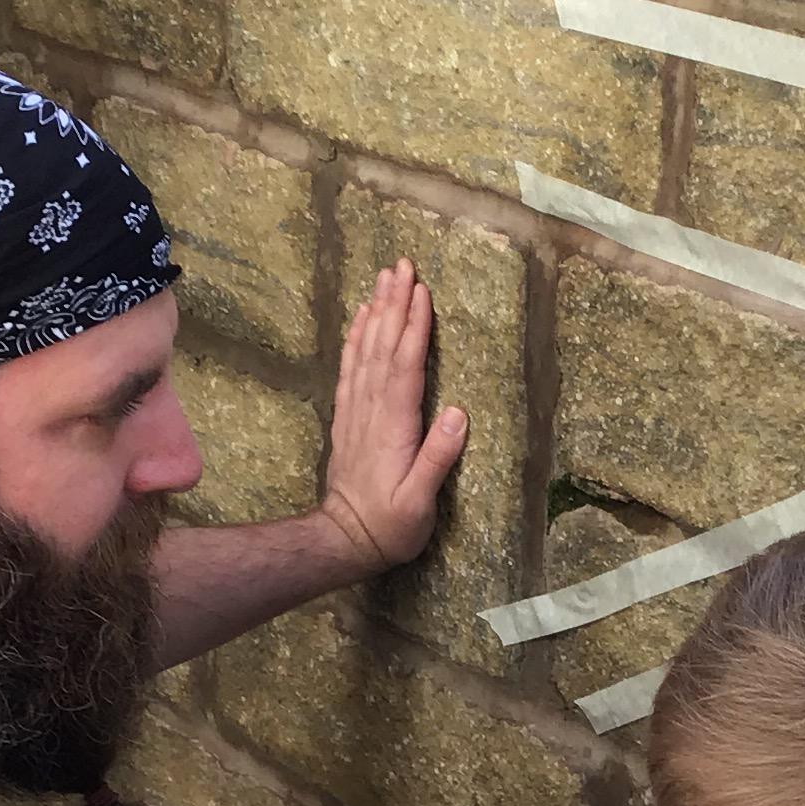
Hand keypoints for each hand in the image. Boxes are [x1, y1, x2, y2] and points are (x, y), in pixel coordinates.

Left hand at [317, 261, 467, 577]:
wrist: (345, 539)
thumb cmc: (390, 526)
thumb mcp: (420, 503)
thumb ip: (437, 460)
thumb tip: (459, 415)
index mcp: (394, 427)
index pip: (405, 367)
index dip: (414, 328)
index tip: (421, 292)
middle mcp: (372, 411)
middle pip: (383, 348)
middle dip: (394, 305)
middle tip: (401, 265)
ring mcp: (357, 412)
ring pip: (365, 351)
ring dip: (376, 313)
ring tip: (383, 278)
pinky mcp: (349, 418)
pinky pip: (351, 368)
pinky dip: (356, 339)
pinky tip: (361, 318)